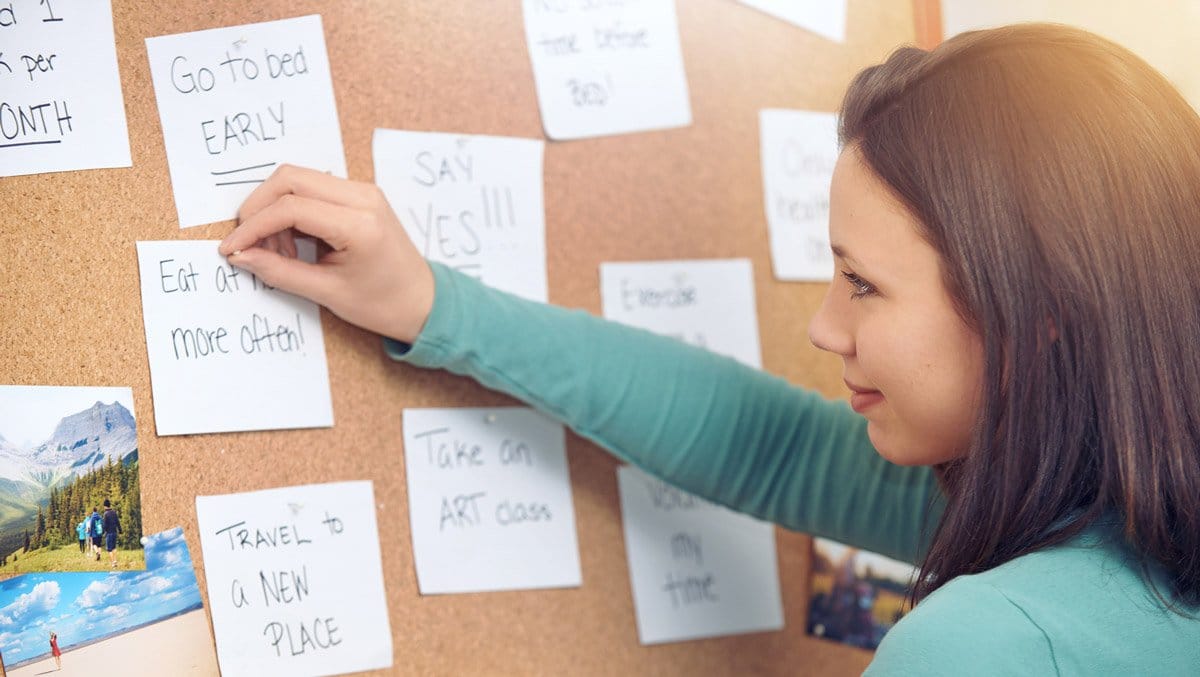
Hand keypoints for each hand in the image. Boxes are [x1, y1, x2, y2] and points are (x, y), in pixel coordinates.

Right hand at [218, 165, 434, 342]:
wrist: (423, 303)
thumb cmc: (383, 304)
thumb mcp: (327, 293)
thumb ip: (279, 272)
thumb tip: (240, 255)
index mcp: (359, 224)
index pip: (291, 207)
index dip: (253, 226)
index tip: (232, 249)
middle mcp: (363, 197)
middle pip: (290, 179)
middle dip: (258, 209)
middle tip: (249, 245)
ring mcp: (363, 192)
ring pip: (298, 180)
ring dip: (275, 211)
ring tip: (279, 254)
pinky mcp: (359, 196)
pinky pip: (313, 189)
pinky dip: (292, 211)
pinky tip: (293, 244)